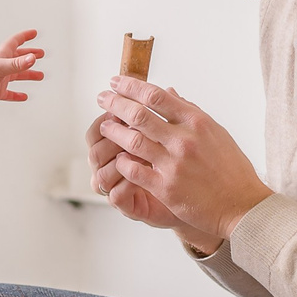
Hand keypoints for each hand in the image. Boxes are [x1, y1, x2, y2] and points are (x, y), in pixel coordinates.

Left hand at [0, 30, 43, 108]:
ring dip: (28, 74)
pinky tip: (24, 96)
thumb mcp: (1, 67)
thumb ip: (18, 64)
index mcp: (2, 56)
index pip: (15, 42)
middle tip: (41, 54)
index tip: (34, 33)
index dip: (24, 36)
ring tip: (40, 76)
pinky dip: (17, 94)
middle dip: (30, 55)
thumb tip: (33, 58)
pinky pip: (9, 93)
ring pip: (17, 75)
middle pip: (18, 58)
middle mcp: (1, 65)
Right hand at [85, 111, 193, 235]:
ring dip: (117, 159)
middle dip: (111, 136)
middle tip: (126, 125)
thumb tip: (169, 90)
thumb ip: (168, 117)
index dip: (109, 115)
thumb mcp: (176, 139)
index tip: (125, 104)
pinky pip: (115, 194)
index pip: (99, 128)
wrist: (201, 200)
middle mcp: (113, 166)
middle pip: (94, 149)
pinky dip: (126, 182)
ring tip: (139, 151)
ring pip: (100, 173)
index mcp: (119, 146)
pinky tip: (141, 173)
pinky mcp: (127, 205)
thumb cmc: (182, 167)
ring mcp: (118, 186)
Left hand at [94, 75, 271, 246]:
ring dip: (114, 131)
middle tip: (102, 98)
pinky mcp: (166, 187)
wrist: (242, 205)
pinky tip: (117, 158)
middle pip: (139, 113)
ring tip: (104, 126)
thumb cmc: (232, 169)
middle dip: (116, 103)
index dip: (132, 86)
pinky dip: (122, 161)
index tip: (117, 82)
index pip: (157, 95)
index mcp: (198, 122)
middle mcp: (184, 140)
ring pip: (133, 140)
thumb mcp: (216, 133)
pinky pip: (134, 170)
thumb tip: (170, 91)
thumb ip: (191, 112)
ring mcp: (174, 164)